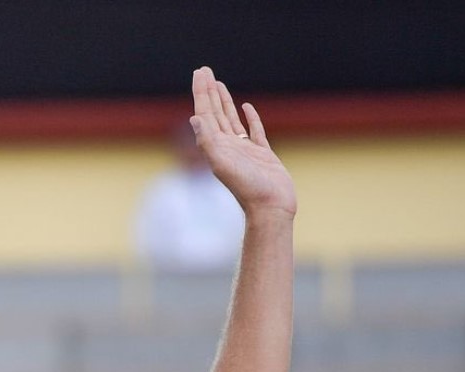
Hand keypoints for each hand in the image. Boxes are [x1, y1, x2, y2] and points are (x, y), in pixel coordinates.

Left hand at [190, 68, 295, 218]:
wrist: (270, 208)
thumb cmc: (247, 188)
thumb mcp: (222, 164)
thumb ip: (208, 141)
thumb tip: (194, 118)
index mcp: (216, 146)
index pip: (205, 113)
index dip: (201, 92)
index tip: (200, 72)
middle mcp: (227, 146)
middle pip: (215, 112)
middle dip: (209, 91)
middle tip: (204, 70)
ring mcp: (245, 150)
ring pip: (231, 119)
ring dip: (223, 101)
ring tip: (218, 84)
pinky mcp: (262, 154)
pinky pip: (254, 131)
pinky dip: (249, 118)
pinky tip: (246, 107)